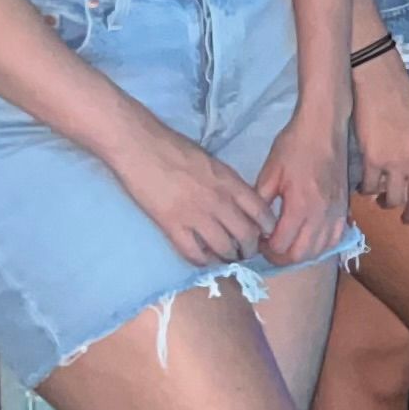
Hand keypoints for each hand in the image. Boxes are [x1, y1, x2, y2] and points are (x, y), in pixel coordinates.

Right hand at [111, 115, 283, 269]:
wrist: (142, 148)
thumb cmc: (175, 148)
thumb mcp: (212, 162)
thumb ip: (227, 183)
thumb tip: (237, 202)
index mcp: (230, 182)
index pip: (261, 212)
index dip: (267, 228)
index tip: (265, 235)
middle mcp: (219, 201)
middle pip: (246, 235)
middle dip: (249, 249)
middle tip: (245, 253)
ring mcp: (196, 216)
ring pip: (224, 248)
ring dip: (228, 257)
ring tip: (226, 258)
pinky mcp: (173, 226)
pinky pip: (193, 253)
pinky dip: (202, 261)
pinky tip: (203, 260)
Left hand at [255, 93, 353, 266]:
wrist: (323, 128)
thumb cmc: (294, 146)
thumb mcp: (269, 173)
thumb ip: (261, 203)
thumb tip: (254, 226)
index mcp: (300, 206)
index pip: (281, 245)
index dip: (264, 248)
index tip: (257, 239)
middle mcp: (321, 214)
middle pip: (300, 255)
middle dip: (281, 257)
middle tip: (268, 247)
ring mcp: (336, 212)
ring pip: (319, 250)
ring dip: (301, 254)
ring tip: (287, 244)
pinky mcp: (344, 207)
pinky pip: (335, 238)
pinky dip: (321, 245)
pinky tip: (310, 239)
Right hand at [350, 51, 408, 226]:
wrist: (380, 83)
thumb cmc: (405, 99)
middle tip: (406, 217)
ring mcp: (395, 163)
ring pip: (391, 200)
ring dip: (385, 203)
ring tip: (381, 198)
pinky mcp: (371, 160)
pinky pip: (368, 187)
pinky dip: (366, 190)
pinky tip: (364, 186)